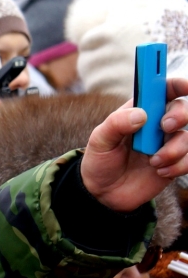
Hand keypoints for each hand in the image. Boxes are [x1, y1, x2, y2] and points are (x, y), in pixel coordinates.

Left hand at [81, 77, 187, 211]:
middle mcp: (157, 124)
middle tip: (166, 127)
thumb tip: (141, 115)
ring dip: (175, 149)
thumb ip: (116, 124)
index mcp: (139, 111)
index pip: (163, 90)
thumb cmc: (100, 161)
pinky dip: (178, 165)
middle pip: (183, 109)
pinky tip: (159, 171)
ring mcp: (167, 143)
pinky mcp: (175, 162)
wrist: (103, 193)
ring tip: (153, 161)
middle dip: (181, 114)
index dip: (178, 84)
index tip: (186, 85)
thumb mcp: (99, 141)